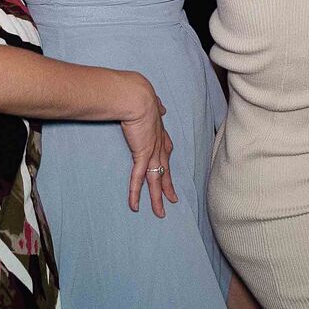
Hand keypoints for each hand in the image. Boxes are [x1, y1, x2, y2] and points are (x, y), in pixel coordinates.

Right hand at [109, 72, 177, 216]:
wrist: (137, 96)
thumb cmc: (140, 95)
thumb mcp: (151, 102)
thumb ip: (156, 107)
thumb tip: (161, 107)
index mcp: (160, 133)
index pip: (166, 152)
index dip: (167, 165)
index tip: (168, 172)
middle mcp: (160, 145)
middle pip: (165, 171)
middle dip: (168, 187)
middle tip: (173, 200)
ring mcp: (152, 152)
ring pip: (156, 181)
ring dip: (157, 199)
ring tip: (160, 213)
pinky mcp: (142, 155)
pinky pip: (138, 179)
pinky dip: (136, 193)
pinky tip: (135, 206)